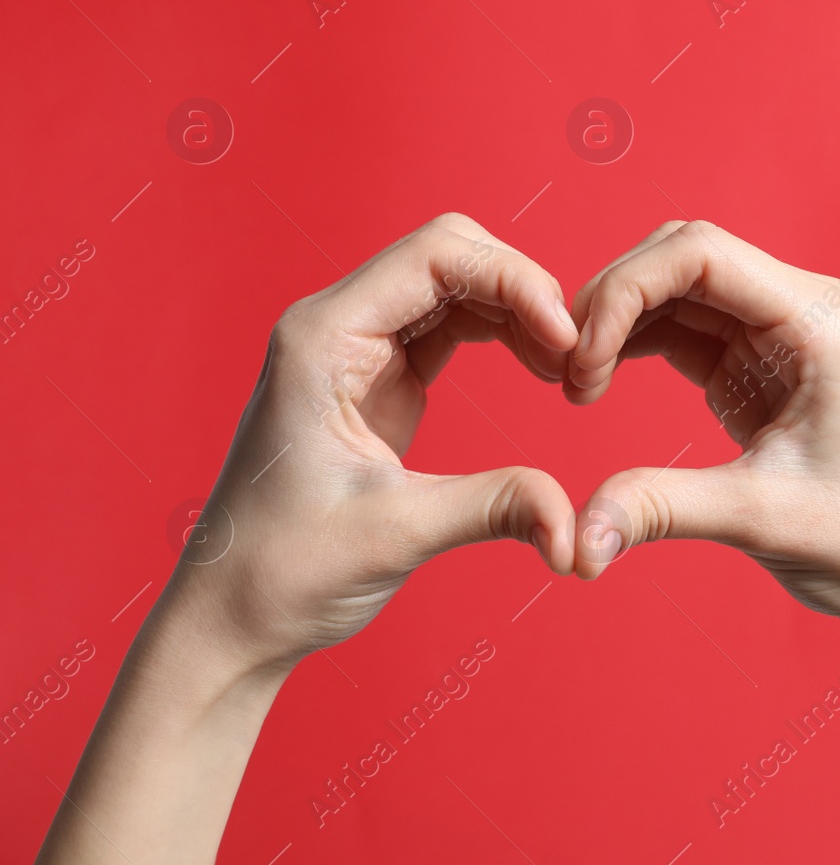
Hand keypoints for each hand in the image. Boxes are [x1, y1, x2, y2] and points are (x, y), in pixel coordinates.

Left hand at [171, 212, 580, 672]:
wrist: (233, 615)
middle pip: (450, 254)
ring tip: (565, 367)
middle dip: (522, 288)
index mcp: (323, 338)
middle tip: (574, 354)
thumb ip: (493, 509)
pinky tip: (539, 369)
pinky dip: (504, 336)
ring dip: (519, 311)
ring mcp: (359, 349)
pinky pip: (453, 326)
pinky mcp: (380, 379)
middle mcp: (337, 326)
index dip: (514, 280)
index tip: (567, 339)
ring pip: (457, 285)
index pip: (434, 257)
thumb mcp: (396, 535)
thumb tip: (576, 524)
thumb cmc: (283, 571)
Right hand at [564, 221, 839, 862]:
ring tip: (574, 384)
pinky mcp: (756, 367)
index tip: (580, 358)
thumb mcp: (762, 518)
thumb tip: (574, 542)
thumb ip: (663, 509)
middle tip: (564, 372)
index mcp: (817, 318)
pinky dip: (634, 345)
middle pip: (682, 256)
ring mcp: (777, 334)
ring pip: (676, 289)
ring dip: (619, 321)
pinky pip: (682, 329)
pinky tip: (595, 383)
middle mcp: (799, 309)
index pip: (701, 254)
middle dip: (613, 300)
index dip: (625, 289)